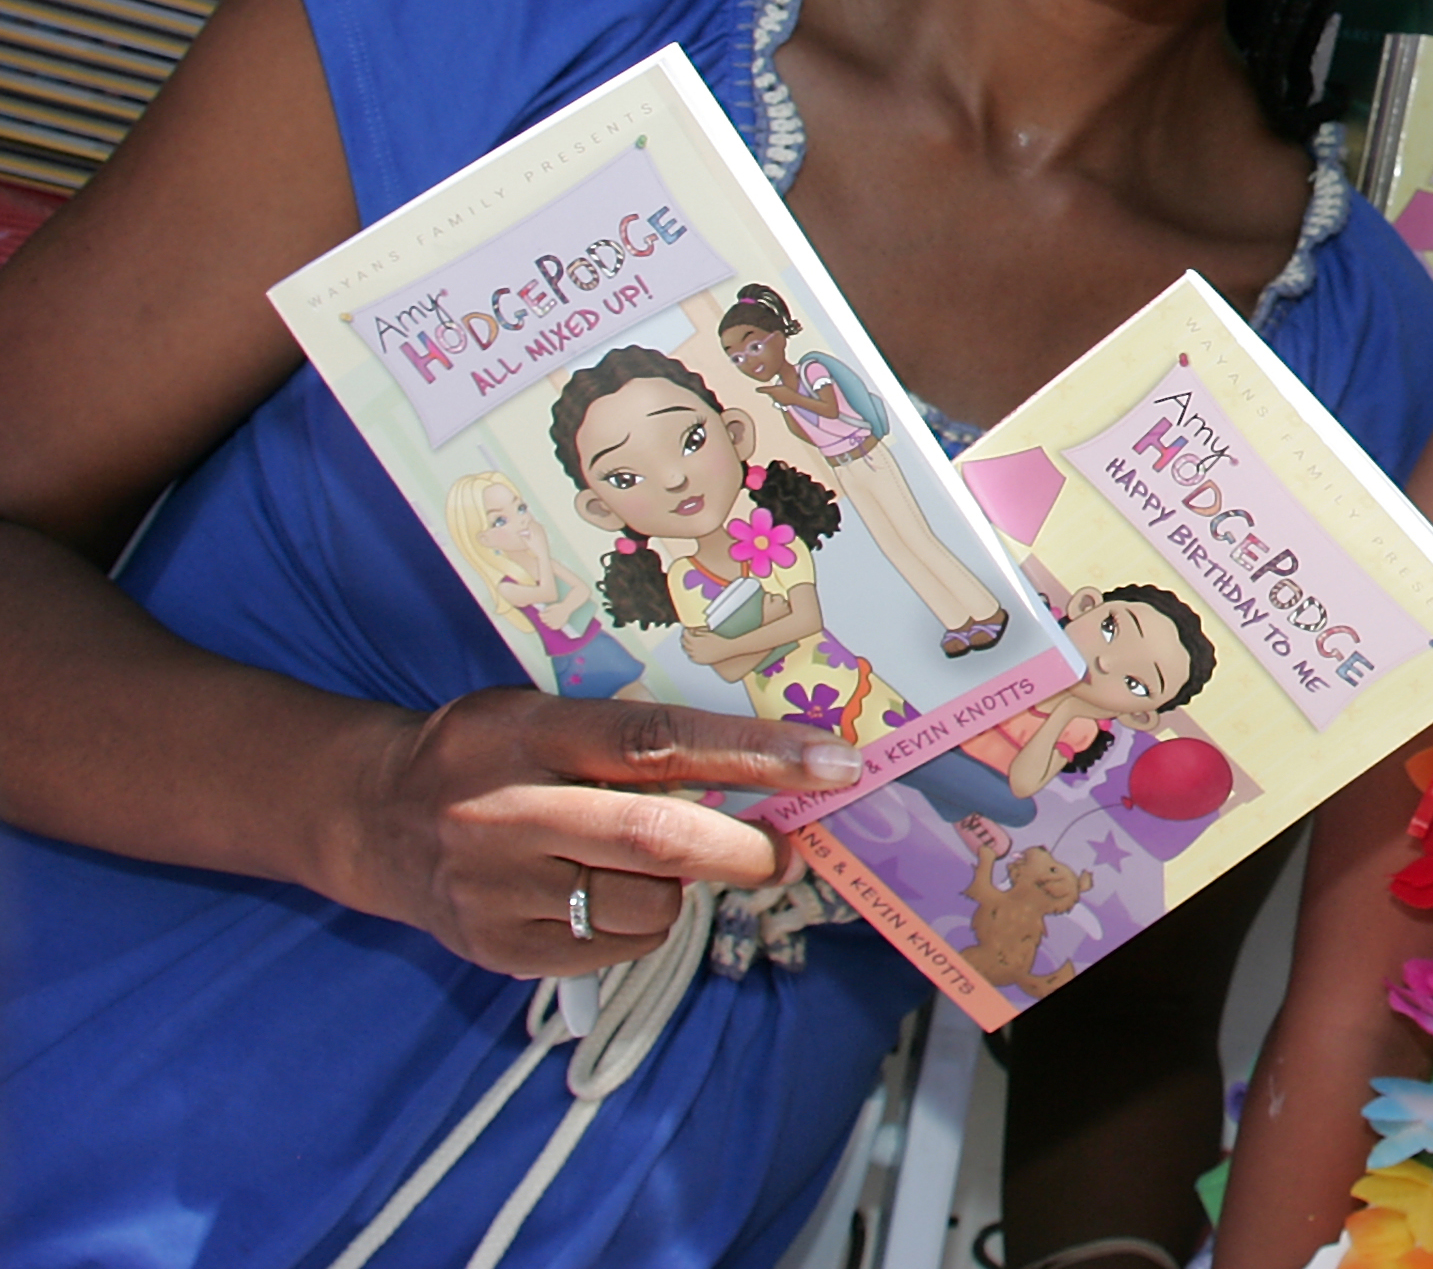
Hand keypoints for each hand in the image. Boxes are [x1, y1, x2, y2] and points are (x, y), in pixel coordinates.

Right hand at [333, 688, 861, 976]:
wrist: (370, 816)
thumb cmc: (487, 750)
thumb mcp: (541, 709)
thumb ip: (628, 735)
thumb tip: (760, 762)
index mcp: (529, 733)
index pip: (660, 742)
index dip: (756, 754)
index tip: (833, 764)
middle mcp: (508, 813)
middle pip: (659, 841)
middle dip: (747, 849)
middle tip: (789, 849)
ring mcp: (497, 891)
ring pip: (645, 907)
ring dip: (683, 889)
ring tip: (657, 863)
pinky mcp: (496, 952)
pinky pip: (612, 949)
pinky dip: (639, 924)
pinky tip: (607, 893)